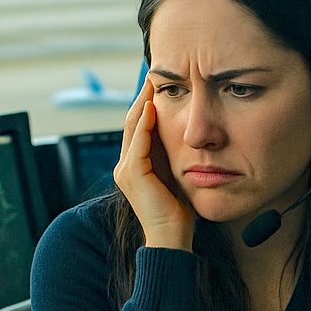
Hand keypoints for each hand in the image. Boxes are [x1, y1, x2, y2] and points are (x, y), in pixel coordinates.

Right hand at [115, 78, 193, 250]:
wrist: (173, 236)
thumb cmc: (179, 210)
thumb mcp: (177, 174)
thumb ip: (174, 155)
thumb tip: (186, 133)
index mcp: (135, 164)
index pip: (139, 126)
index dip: (147, 103)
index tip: (159, 84)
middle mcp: (124, 165)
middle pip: (132, 121)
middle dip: (143, 97)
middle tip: (154, 74)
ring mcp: (126, 170)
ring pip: (133, 127)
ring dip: (143, 103)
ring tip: (153, 83)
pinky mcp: (133, 175)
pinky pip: (138, 143)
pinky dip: (146, 124)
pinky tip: (155, 107)